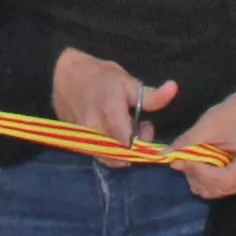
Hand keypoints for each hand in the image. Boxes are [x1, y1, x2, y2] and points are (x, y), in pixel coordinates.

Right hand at [52, 47, 176, 147]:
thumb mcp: (127, 81)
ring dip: (124, 150)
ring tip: (126, 131)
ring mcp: (84, 139)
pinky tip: (114, 135)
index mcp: (109, 111)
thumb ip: (150, 95)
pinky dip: (111, 151)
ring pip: (111, 158)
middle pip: (123, 153)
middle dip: (136, 146)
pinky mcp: (79, 144)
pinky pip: (100, 156)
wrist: (62, 78)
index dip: (143, 141)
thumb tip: (174, 89)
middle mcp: (95, 129)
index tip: (147, 126)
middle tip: (140, 125)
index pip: (130, 142)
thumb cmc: (98, 77)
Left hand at [165, 87, 235, 197]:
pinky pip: (218, 188)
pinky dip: (204, 179)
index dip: (199, 172)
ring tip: (191, 158)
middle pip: (218, 189)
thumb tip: (166, 155)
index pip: (223, 179)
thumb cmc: (234, 114)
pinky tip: (200, 164)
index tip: (181, 159)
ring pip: (215, 192)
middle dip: (195, 174)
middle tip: (181, 158)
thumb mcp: (210, 123)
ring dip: (197, 178)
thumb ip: (189, 141)